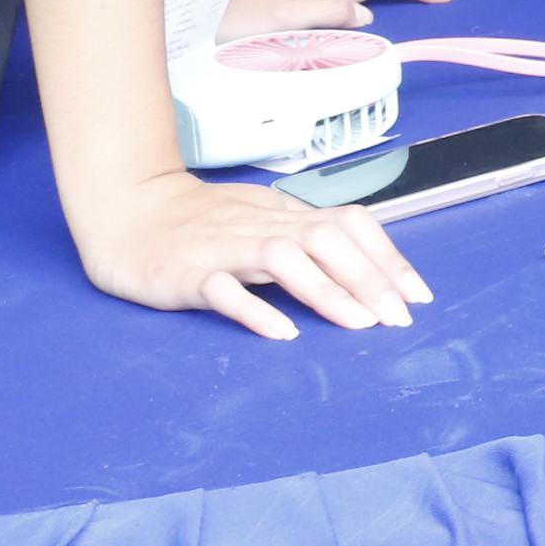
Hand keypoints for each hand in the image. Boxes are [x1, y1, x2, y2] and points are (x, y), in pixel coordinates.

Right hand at [66, 168, 430, 341]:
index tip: (417, 294)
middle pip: (326, 239)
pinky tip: (282, 333)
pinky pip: (224, 290)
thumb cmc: (200, 223)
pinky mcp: (187, 274)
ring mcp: (223, 248)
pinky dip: (256, 310)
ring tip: (359, 323)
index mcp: (284, 214)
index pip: (348, 223)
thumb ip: (304, 239)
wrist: (126, 212)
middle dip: (369, 277)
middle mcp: (261, 225)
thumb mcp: (260, 221)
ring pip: (284, 258)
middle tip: (398, 317)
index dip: (386, 256)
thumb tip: (363, 266)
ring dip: (327, 290)